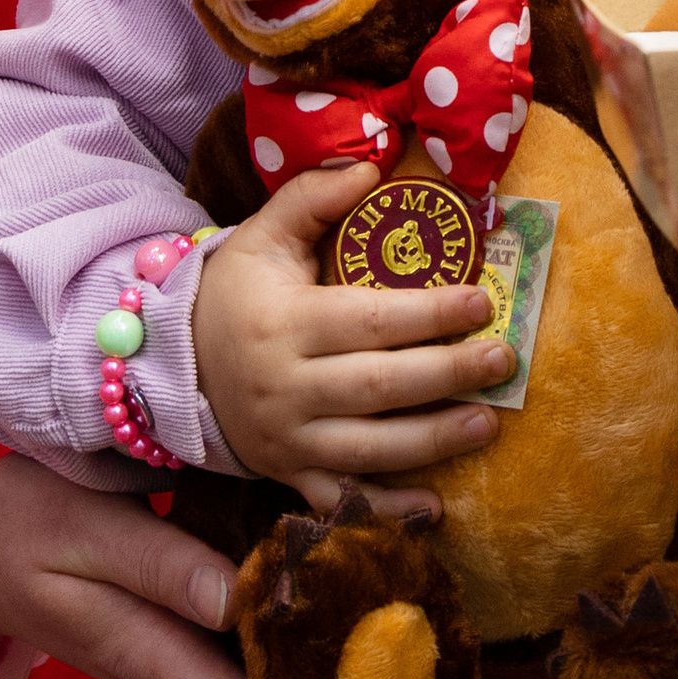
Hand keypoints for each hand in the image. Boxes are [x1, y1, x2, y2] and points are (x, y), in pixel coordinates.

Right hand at [0, 455, 335, 678]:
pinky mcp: (181, 615)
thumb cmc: (21, 529)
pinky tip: (360, 604)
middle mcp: (178, 664)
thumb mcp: (89, 533)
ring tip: (421, 675)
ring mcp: (179, 643)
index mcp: (156, 658)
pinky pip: (252, 640)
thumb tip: (241, 598)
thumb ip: (164, 564)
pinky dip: (306, 632)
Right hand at [191, 162, 510, 505]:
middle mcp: (285, 389)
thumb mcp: (264, 236)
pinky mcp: (286, 476)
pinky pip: (339, 502)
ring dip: (433, 442)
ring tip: (489, 424)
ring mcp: (286, 441)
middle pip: (379, 388)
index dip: (430, 314)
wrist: (172, 364)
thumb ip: (314, 197)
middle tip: (504, 360)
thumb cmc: (235, 293)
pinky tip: (436, 510)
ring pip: (368, 450)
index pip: (369, 320)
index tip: (484, 302)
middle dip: (448, 375)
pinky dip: (386, 512)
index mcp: (284, 324)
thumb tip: (371, 166)